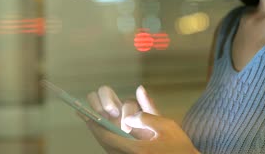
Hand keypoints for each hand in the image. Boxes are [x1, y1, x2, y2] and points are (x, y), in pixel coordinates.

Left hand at [80, 85, 199, 153]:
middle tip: (84, 115)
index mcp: (136, 149)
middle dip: (95, 128)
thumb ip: (147, 115)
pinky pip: (116, 149)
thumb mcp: (167, 126)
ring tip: (91, 121)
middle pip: (105, 143)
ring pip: (110, 147)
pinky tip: (105, 130)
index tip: (85, 114)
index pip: (108, 137)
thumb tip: (130, 114)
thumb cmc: (180, 147)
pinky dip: (108, 139)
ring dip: (101, 134)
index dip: (95, 125)